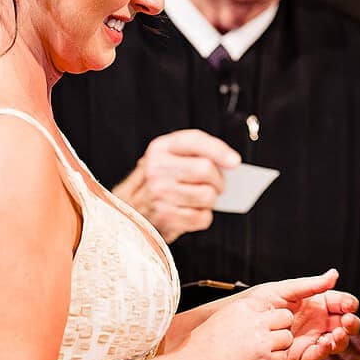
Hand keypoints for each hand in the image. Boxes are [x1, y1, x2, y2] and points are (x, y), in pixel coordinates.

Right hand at [114, 128, 239, 240]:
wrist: (125, 214)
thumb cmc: (153, 186)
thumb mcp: (165, 162)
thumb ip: (191, 156)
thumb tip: (228, 164)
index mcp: (159, 149)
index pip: (194, 141)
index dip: (218, 150)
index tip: (235, 162)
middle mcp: (157, 168)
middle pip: (206, 169)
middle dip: (219, 181)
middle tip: (217, 186)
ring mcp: (160, 193)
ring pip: (207, 195)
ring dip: (211, 201)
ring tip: (201, 200)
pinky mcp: (165, 216)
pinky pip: (202, 217)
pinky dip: (203, 218)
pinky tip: (193, 213)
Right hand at [184, 275, 356, 359]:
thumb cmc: (205, 347)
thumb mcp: (226, 319)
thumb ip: (248, 315)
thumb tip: (267, 315)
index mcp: (248, 306)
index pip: (283, 297)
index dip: (307, 290)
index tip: (330, 279)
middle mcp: (257, 320)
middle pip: (285, 320)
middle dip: (278, 331)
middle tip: (254, 341)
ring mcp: (262, 340)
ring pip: (286, 339)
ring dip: (274, 348)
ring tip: (249, 353)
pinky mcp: (265, 359)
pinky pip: (281, 357)